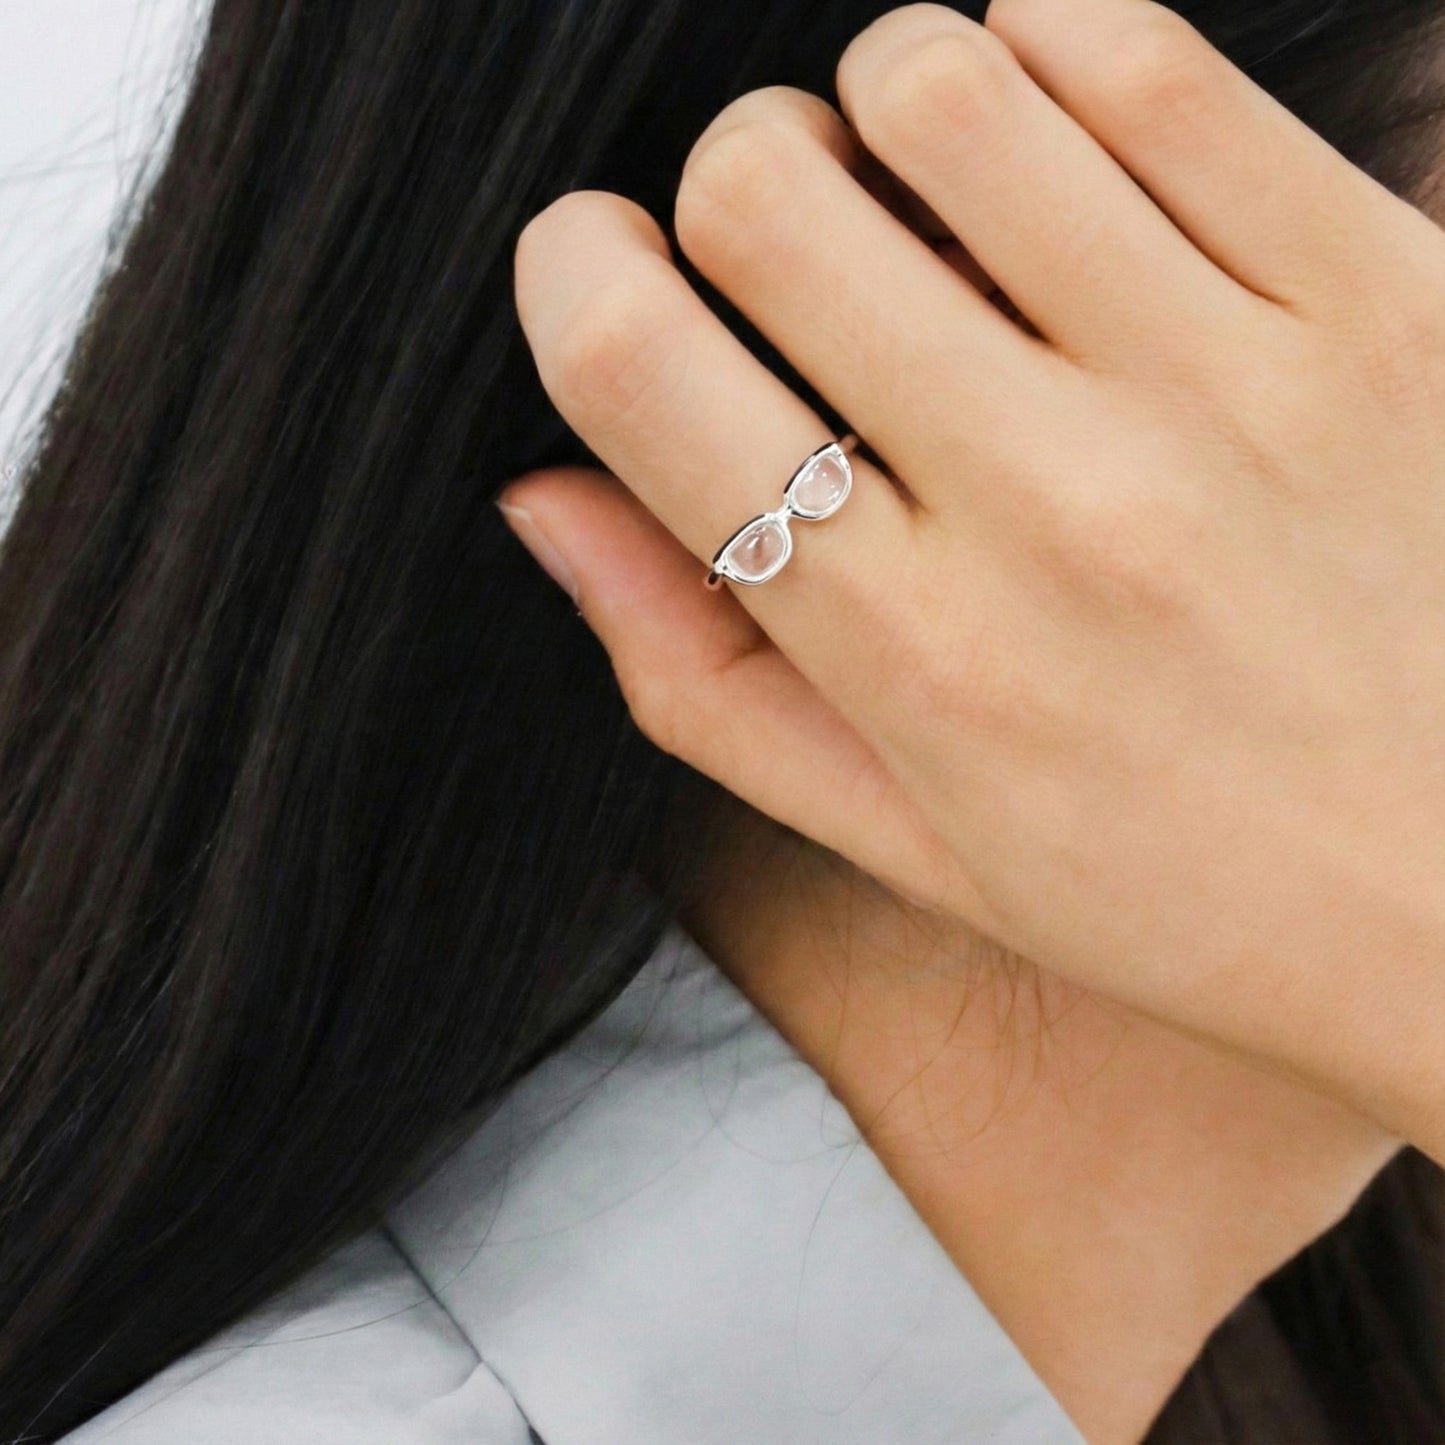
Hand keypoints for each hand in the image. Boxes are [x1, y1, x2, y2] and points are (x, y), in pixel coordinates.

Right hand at [503, 0, 1444, 1159]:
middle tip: (787, 249)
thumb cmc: (1175, 888)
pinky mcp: (1379, 297)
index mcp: (916, 656)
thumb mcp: (905, 835)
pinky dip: (1054, 59)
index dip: (571, 275)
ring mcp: (1227, 387)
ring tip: (933, 202)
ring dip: (887, 112)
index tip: (600, 272)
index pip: (641, 372)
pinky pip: (1147, 60)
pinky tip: (1060, 154)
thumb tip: (546, 494)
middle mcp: (1055, 507)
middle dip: (729, 186)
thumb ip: (699, 674)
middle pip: (766, 187)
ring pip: (944, 82)